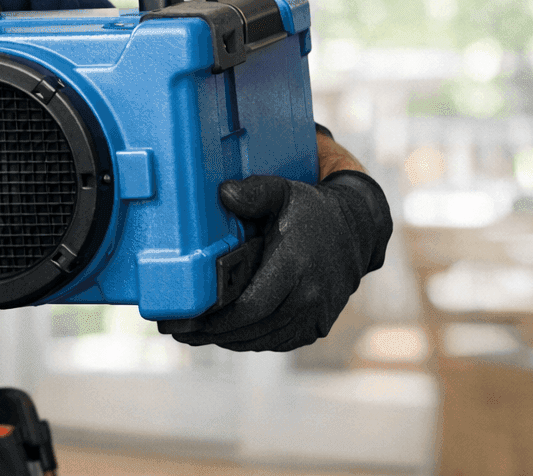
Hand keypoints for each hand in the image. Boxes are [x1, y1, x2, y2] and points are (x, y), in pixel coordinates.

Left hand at [157, 170, 393, 351]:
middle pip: (252, 328)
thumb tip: (223, 192)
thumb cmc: (310, 210)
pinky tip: (222, 335)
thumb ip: (253, 192)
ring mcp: (316, 316)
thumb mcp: (283, 191)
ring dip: (226, 341)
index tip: (186, 319)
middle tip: (177, 330)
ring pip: (263, 339)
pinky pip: (276, 341)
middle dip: (211, 333)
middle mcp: (310, 296)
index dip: (216, 319)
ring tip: (191, 334)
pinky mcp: (316, 327)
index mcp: (296, 265)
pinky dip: (249, 341)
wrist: (355, 232)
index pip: (252, 306)